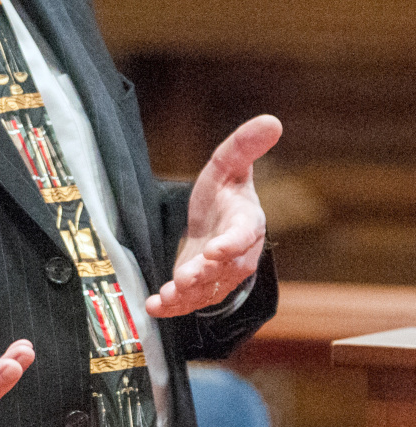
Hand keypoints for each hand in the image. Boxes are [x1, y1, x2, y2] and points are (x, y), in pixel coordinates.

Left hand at [146, 114, 280, 318]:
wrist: (218, 217)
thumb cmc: (226, 189)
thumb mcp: (230, 162)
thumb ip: (245, 145)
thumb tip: (272, 120)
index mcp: (247, 221)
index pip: (244, 234)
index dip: (232, 243)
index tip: (216, 249)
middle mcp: (239, 253)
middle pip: (226, 268)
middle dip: (206, 274)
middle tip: (185, 278)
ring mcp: (221, 274)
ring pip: (208, 289)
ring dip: (188, 296)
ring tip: (166, 297)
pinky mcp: (202, 286)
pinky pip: (191, 300)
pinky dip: (173, 306)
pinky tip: (153, 306)